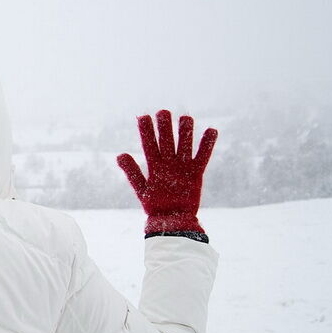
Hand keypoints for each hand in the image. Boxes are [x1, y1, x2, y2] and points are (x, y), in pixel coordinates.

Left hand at [117, 109, 217, 235]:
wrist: (171, 220)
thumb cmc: (154, 206)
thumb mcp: (141, 188)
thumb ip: (132, 171)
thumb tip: (120, 155)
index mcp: (154, 165)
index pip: (149, 144)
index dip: (146, 131)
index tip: (143, 117)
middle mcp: (168, 163)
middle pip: (167, 141)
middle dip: (165, 127)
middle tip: (163, 112)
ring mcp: (182, 167)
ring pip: (185, 145)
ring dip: (185, 132)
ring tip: (186, 118)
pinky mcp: (196, 173)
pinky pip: (203, 156)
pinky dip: (207, 145)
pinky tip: (211, 130)